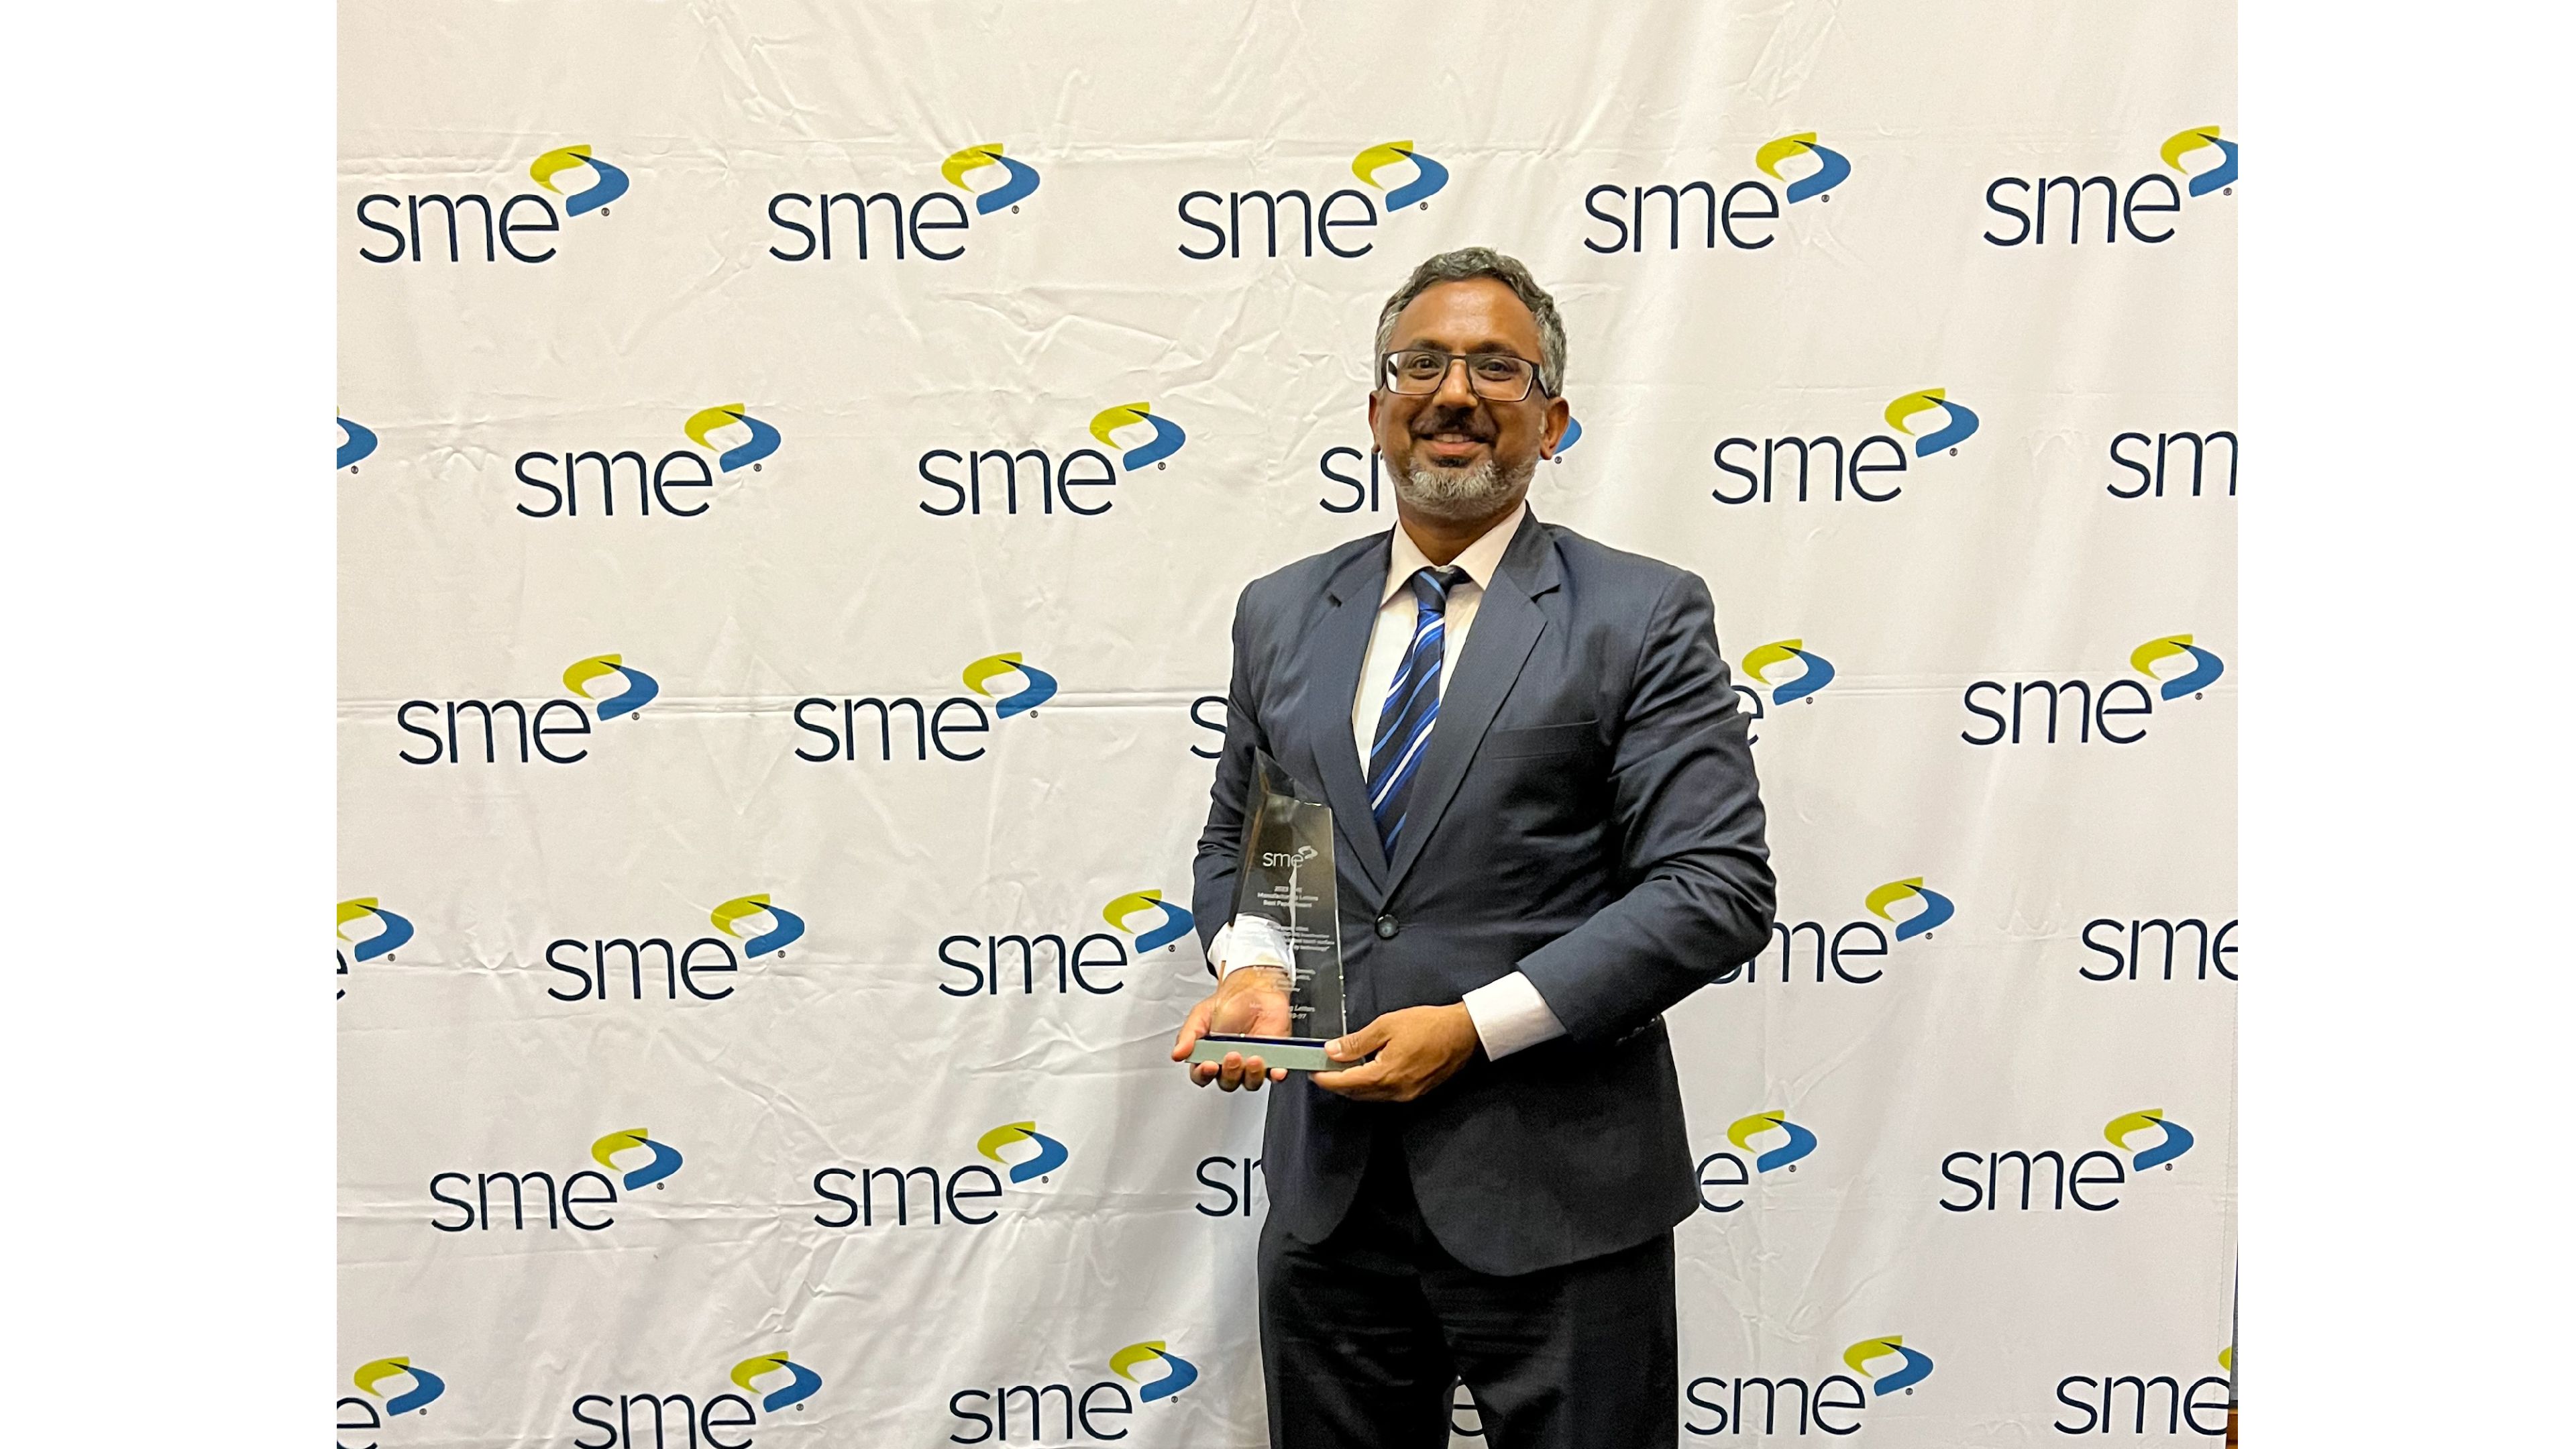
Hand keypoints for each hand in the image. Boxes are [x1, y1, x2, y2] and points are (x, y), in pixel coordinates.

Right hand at [1172, 967, 1292, 1091]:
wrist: (1253, 988)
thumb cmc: (1227, 1004)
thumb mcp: (1200, 1015)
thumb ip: (1188, 1035)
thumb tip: (1178, 1054)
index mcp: (1209, 1057)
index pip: (1202, 1076)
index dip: (1204, 1074)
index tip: (1208, 1064)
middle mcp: (1230, 1064)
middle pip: (1227, 1082)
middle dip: (1230, 1072)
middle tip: (1232, 1055)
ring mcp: (1251, 1063)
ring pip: (1250, 1082)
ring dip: (1251, 1075)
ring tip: (1253, 1058)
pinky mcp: (1272, 1058)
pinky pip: (1274, 1073)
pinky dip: (1276, 1074)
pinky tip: (1276, 1071)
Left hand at [1313, 1003, 1480, 1101]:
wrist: (1463, 1033)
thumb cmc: (1429, 1025)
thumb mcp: (1387, 1025)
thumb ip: (1357, 1041)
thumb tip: (1332, 1051)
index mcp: (1385, 1074)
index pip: (1345, 1084)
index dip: (1326, 1079)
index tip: (1313, 1072)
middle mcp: (1395, 1091)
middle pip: (1355, 1094)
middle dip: (1336, 1083)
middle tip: (1323, 1068)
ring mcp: (1406, 1094)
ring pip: (1369, 1096)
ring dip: (1353, 1085)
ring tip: (1342, 1068)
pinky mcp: (1415, 1093)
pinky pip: (1384, 1094)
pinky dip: (1370, 1085)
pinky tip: (1366, 1071)